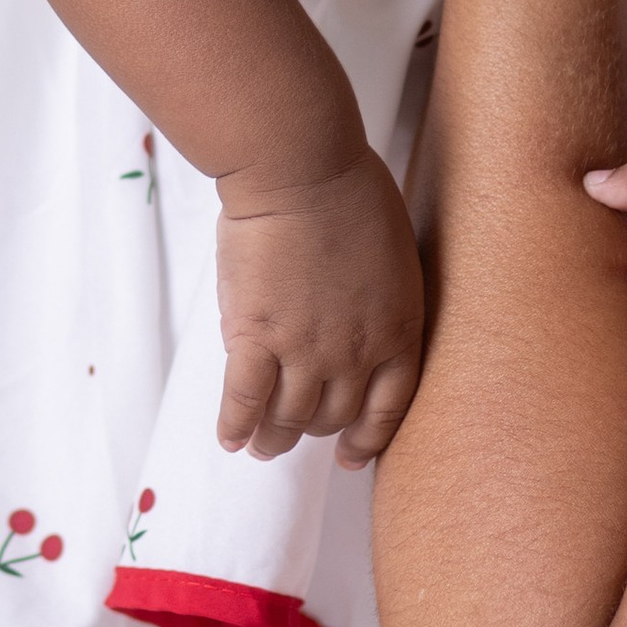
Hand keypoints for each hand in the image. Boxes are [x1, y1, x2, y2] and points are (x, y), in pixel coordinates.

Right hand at [216, 147, 424, 463]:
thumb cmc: (352, 192)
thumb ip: (379, 298)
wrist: (302, 171)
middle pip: (333, 415)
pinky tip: (229, 440)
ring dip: (273, 438)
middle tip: (296, 434)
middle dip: (314, 431)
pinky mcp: (255, 337)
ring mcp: (303, 350)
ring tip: (261, 447)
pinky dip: (234, 424)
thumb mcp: (392, 254)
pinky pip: (243, 399)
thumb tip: (360, 317)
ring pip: (288, 417)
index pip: (389, 407)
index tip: (351, 454)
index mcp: (397, 330)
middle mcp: (354, 353)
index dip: (368, 437)